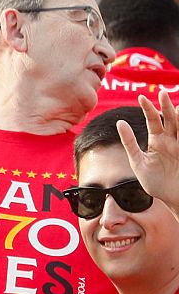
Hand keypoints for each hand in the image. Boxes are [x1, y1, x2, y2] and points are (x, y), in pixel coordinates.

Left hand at [125, 91, 178, 209]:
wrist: (172, 199)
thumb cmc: (155, 183)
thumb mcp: (138, 162)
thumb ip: (130, 142)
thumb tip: (119, 122)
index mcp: (158, 140)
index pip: (153, 120)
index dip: (148, 109)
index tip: (141, 97)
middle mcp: (172, 140)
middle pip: (170, 119)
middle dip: (166, 106)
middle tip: (162, 94)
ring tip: (177, 107)